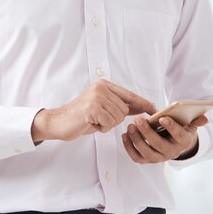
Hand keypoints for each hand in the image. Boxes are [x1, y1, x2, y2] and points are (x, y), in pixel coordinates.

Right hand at [31, 79, 155, 142]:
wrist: (58, 122)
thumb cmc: (80, 117)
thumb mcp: (102, 108)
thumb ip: (120, 106)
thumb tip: (142, 107)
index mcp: (104, 85)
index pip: (129, 95)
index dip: (143, 103)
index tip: (155, 109)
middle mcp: (101, 88)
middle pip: (124, 110)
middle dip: (114, 120)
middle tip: (98, 119)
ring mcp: (97, 97)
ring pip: (118, 118)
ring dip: (107, 125)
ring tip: (93, 121)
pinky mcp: (92, 108)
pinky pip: (109, 123)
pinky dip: (101, 128)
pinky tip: (90, 124)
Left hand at [122, 114, 208, 162]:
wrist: (175, 145)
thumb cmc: (180, 131)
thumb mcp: (189, 125)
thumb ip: (195, 121)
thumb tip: (205, 119)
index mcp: (182, 141)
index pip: (178, 135)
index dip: (171, 127)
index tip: (162, 117)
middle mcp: (171, 153)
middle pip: (158, 145)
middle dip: (147, 132)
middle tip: (138, 119)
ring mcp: (159, 158)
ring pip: (146, 153)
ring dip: (136, 140)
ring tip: (130, 126)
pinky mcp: (148, 161)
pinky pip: (137, 157)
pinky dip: (129, 147)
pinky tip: (125, 135)